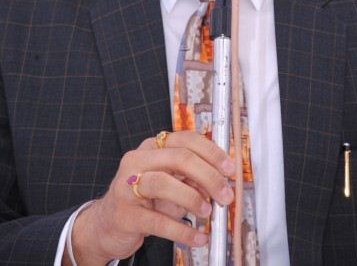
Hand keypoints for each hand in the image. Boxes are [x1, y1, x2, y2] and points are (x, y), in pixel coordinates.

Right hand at [68, 131, 234, 264]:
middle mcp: (137, 161)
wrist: (105, 224)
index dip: (211, 152)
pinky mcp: (124, 215)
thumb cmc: (143, 200)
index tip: (229, 168)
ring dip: (192, 198)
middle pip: (178, 158)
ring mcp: (127, 187)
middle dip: (208, 176)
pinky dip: (182, 230)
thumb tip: (221, 180)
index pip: (185, 139)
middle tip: (225, 194)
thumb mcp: (168, 181)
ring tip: (208, 211)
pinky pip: (157, 221)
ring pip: (163, 183)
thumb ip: (190, 177)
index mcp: (152, 147)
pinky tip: (197, 237)